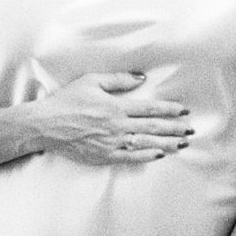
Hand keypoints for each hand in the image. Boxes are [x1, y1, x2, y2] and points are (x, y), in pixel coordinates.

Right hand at [29, 71, 191, 165]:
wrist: (45, 125)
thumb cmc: (66, 100)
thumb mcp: (91, 81)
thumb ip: (118, 79)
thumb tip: (141, 78)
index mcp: (116, 106)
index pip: (150, 108)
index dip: (169, 110)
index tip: (183, 111)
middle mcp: (117, 125)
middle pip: (153, 128)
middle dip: (174, 129)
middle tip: (190, 130)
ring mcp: (111, 142)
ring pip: (145, 143)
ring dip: (166, 143)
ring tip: (181, 144)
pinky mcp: (103, 155)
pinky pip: (130, 157)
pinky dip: (146, 156)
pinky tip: (158, 155)